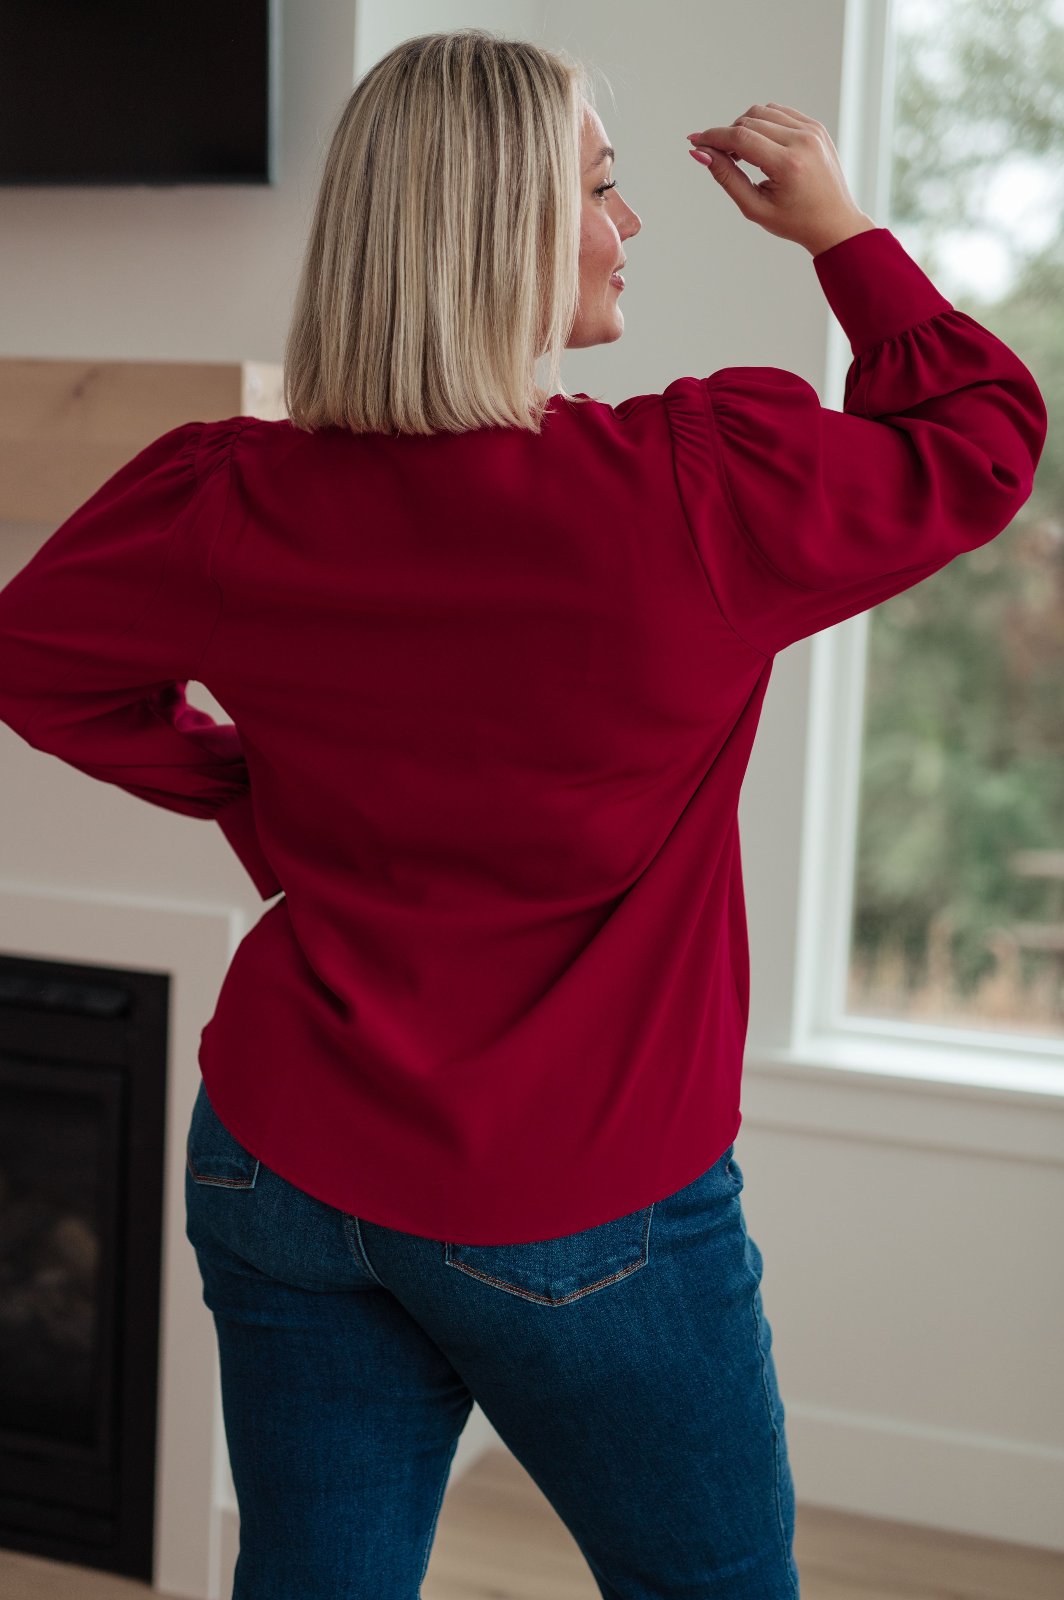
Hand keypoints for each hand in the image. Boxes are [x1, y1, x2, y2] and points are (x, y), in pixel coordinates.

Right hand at [687, 102, 876, 254]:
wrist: (834, 222)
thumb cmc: (795, 222)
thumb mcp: (755, 207)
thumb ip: (727, 178)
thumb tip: (702, 154)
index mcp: (789, 164)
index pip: (741, 138)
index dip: (714, 137)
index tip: (695, 141)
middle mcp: (803, 141)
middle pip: (750, 121)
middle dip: (728, 135)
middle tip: (720, 157)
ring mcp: (812, 130)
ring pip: (763, 112)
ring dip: (744, 128)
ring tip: (741, 155)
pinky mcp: (815, 127)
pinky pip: (780, 113)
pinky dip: (763, 124)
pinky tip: (759, 146)